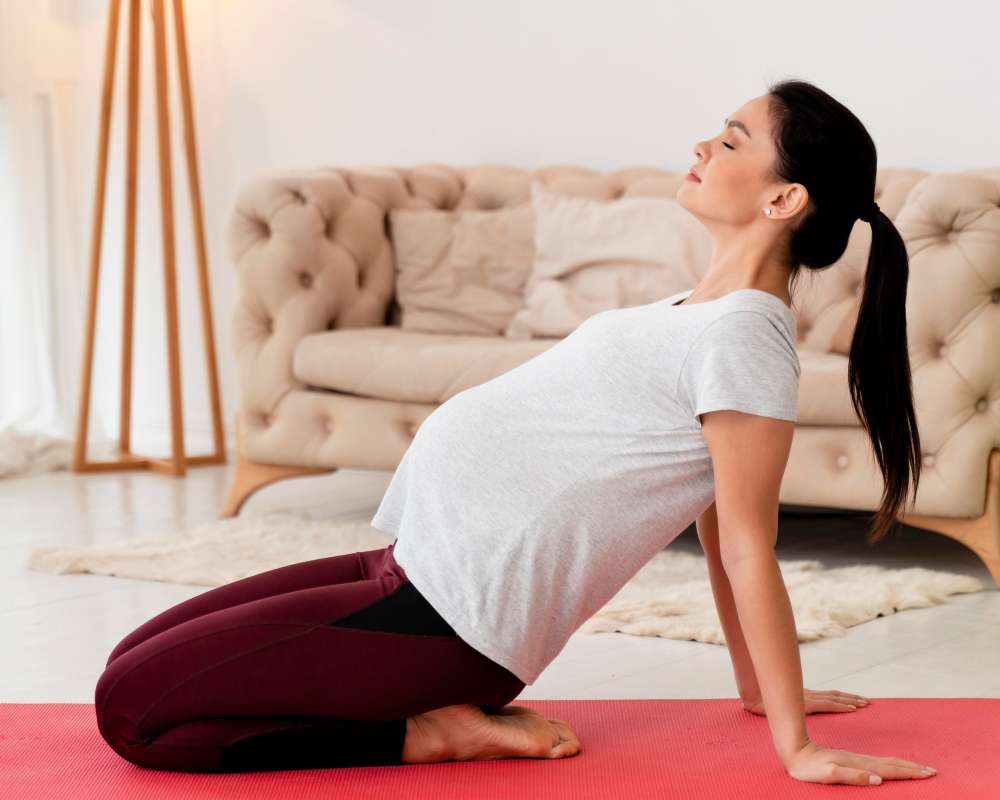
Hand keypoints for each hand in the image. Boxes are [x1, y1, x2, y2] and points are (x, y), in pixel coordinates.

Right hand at [742, 688, 870, 715]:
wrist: (752, 698)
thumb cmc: (762, 702)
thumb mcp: (779, 704)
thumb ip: (788, 705)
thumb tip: (793, 709)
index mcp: (803, 696)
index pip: (828, 695)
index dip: (842, 697)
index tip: (857, 700)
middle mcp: (808, 695)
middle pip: (834, 695)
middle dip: (851, 698)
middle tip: (868, 702)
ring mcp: (807, 699)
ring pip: (834, 699)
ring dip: (850, 701)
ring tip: (864, 704)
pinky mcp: (805, 704)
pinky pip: (827, 705)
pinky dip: (840, 706)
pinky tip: (851, 708)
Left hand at [786, 740, 936, 785]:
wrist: (794, 752)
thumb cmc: (809, 767)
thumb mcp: (830, 774)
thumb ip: (853, 776)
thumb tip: (878, 779)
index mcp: (858, 764)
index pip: (889, 769)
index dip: (909, 772)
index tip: (928, 773)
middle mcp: (859, 760)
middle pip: (891, 764)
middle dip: (912, 768)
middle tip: (932, 770)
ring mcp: (854, 758)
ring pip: (884, 761)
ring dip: (903, 765)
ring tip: (918, 767)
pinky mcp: (849, 759)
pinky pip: (874, 761)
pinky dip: (888, 764)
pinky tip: (889, 766)